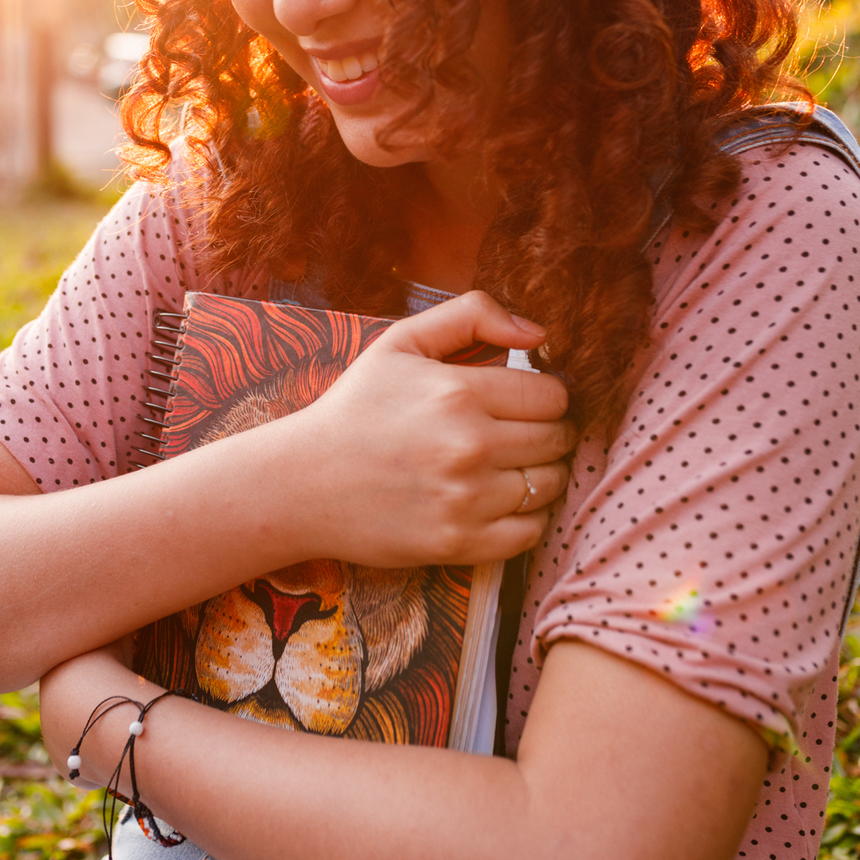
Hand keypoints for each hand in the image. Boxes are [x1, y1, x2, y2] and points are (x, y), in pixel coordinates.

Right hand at [272, 290, 573, 568]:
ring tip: (512, 466)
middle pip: (557, 440)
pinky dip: (528, 518)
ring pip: (550, 486)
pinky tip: (503, 501)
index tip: (528, 403)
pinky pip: (530, 533)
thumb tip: (538, 333)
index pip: (552, 396)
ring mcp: (464, 499)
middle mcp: (468, 446)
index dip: (549, 397)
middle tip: (523, 434)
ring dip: (542, 474)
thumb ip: (471, 316)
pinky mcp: (457, 543)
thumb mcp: (401, 342)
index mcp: (458, 392)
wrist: (302, 482)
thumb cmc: (355, 408)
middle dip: (550, 433)